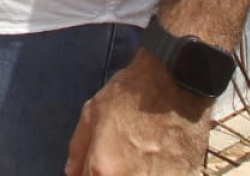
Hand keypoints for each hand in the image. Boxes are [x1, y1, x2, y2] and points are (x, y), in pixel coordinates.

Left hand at [65, 59, 208, 175]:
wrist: (176, 83)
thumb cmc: (132, 94)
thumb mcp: (92, 113)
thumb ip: (78, 148)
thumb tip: (72, 172)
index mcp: (102, 170)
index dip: (88, 174)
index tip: (93, 166)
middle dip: (110, 172)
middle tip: (117, 157)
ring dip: (133, 172)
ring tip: (139, 155)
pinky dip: (156, 172)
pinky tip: (156, 158)